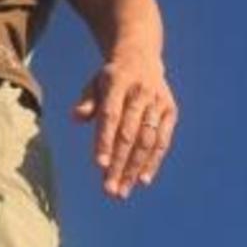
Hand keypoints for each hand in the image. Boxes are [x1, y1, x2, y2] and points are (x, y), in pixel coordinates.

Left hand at [72, 51, 178, 198]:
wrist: (141, 56)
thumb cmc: (111, 79)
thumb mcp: (95, 84)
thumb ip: (86, 102)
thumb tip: (75, 117)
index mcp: (119, 83)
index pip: (111, 116)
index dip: (105, 141)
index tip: (99, 166)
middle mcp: (141, 93)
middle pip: (130, 134)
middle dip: (119, 164)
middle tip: (109, 189)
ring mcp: (158, 102)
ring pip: (147, 141)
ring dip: (134, 168)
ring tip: (122, 191)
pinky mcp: (171, 112)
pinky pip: (163, 141)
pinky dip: (153, 161)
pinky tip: (142, 180)